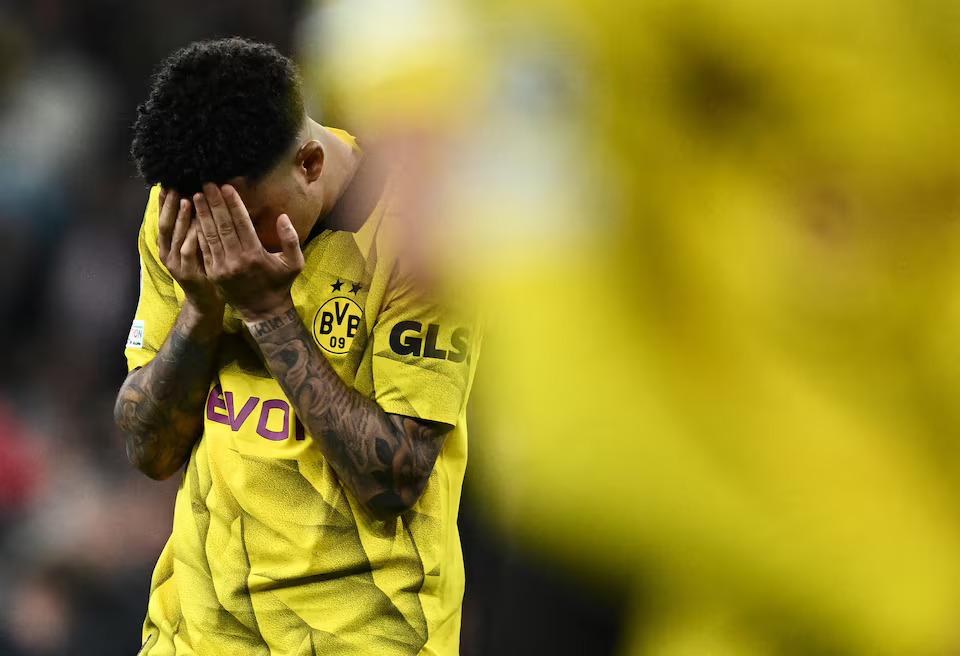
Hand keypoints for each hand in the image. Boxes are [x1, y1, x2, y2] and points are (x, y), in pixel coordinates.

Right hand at [157, 188, 223, 314]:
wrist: (207, 300)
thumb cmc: (204, 269)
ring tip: (186, 199)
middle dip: (169, 205)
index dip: (163, 202)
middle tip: (175, 186)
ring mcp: (175, 264)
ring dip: (180, 217)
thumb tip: (196, 199)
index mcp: (167, 245)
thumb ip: (193, 227)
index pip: (162, 218)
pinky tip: (197, 224)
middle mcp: (167, 253)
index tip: (167, 183)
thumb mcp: (196, 246)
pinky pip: (188, 252)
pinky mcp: (186, 273)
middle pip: (165, 224)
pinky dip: (191, 237)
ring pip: (175, 237)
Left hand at [193, 183, 304, 320]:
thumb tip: (282, 217)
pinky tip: (194, 218)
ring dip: (203, 215)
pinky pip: (205, 249)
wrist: (263, 310)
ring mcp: (222, 268)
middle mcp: (236, 260)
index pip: (241, 223)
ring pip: (210, 236)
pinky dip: (198, 232)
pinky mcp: (213, 273)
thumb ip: (291, 240)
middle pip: (222, 226)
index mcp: (255, 255)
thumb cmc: (280, 283)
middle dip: (214, 204)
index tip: (226, 187)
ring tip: (197, 196)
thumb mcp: (294, 263)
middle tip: (207, 185)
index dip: (233, 204)